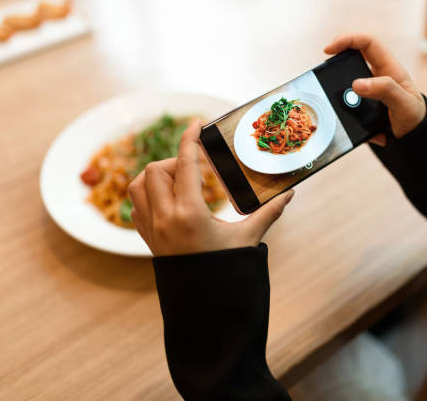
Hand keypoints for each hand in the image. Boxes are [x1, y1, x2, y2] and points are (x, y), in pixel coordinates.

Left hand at [128, 119, 293, 255]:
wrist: (204, 304)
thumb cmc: (227, 270)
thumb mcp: (248, 239)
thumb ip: (268, 213)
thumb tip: (290, 194)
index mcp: (190, 214)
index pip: (185, 164)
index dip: (190, 138)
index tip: (196, 123)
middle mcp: (165, 218)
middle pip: (156, 170)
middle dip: (176, 161)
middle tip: (197, 170)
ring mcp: (151, 229)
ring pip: (139, 184)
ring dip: (157, 175)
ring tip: (181, 182)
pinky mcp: (147, 238)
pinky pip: (136, 204)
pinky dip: (148, 193)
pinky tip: (168, 198)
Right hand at [324, 33, 425, 145]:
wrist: (413, 138)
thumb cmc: (414, 116)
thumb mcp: (404, 104)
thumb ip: (385, 91)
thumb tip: (356, 84)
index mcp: (388, 68)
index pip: (368, 43)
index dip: (348, 40)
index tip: (329, 50)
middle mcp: (376, 76)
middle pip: (351, 59)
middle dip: (335, 63)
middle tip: (323, 72)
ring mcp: (367, 91)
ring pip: (345, 85)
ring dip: (337, 94)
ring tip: (333, 104)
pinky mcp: (360, 106)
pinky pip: (346, 106)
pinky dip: (343, 114)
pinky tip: (348, 125)